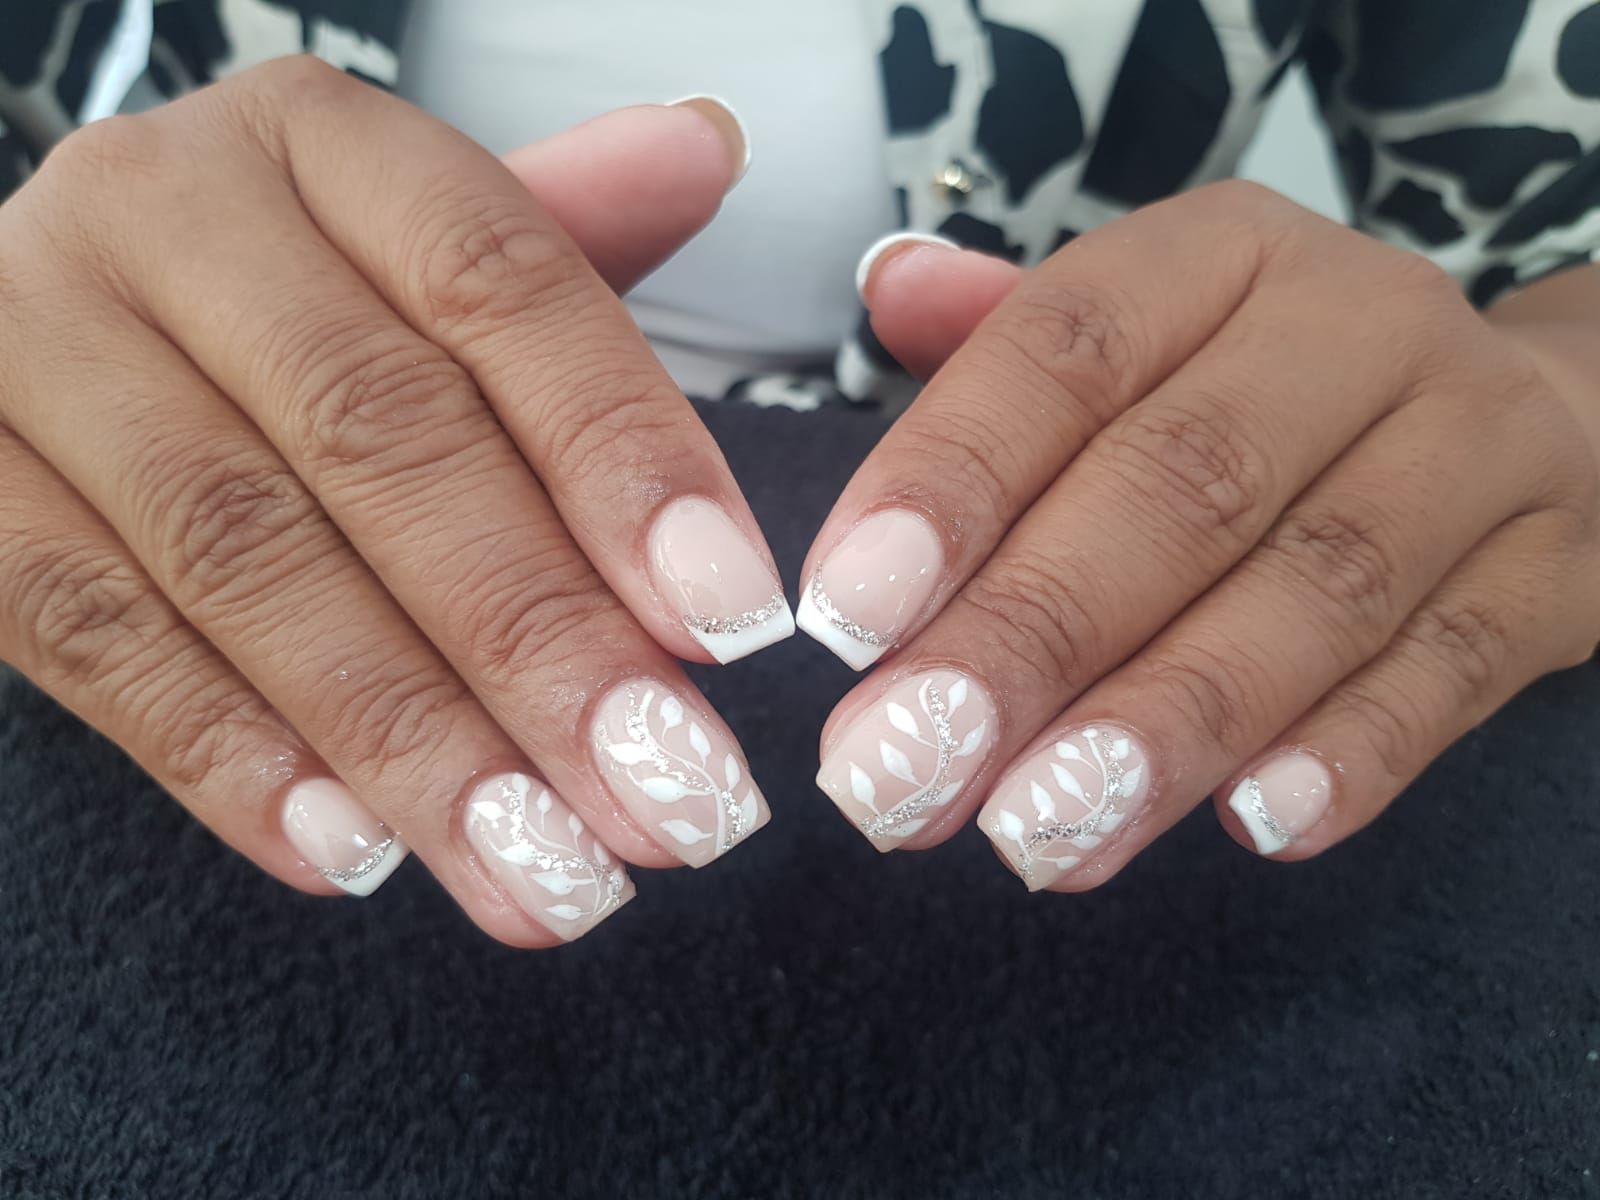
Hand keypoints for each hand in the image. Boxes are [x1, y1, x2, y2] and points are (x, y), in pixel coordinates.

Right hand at [0, 58, 790, 944]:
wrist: (74, 314)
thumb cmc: (301, 295)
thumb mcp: (423, 242)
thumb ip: (558, 239)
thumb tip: (705, 148)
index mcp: (322, 143)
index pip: (500, 285)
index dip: (624, 456)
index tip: (730, 617)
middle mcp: (166, 213)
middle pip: (383, 440)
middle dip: (539, 640)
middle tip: (667, 795)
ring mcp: (34, 341)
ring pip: (247, 559)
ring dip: (412, 738)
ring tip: (547, 867)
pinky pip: (92, 636)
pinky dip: (232, 758)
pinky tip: (358, 856)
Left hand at [809, 182, 1599, 888]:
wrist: (1533, 413)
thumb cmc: (1268, 389)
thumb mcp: (1148, 329)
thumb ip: (1010, 337)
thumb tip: (892, 288)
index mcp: (1221, 256)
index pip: (1068, 349)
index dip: (952, 480)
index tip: (849, 616)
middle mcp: (1357, 326)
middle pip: (1183, 483)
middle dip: (1030, 638)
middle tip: (905, 768)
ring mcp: (1476, 446)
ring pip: (1316, 589)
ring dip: (1167, 722)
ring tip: (1039, 830)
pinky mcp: (1554, 569)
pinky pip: (1454, 666)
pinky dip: (1353, 751)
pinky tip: (1252, 828)